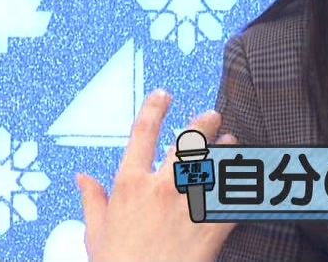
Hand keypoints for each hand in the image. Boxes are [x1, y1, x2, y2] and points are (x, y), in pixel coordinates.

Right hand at [78, 89, 237, 261]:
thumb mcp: (96, 233)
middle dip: (204, 123)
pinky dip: (243, 179)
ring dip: (226, 148)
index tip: (163, 95)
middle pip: (189, 139)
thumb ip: (92, 201)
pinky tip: (246, 172)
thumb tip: (81, 178)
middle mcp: (163, 186)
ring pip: (217, 159)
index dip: (154, 107)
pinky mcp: (215, 221)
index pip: (143, 133)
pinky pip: (235, 191)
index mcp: (130, 184)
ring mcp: (191, 201)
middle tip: (211, 116)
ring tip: (230, 142)